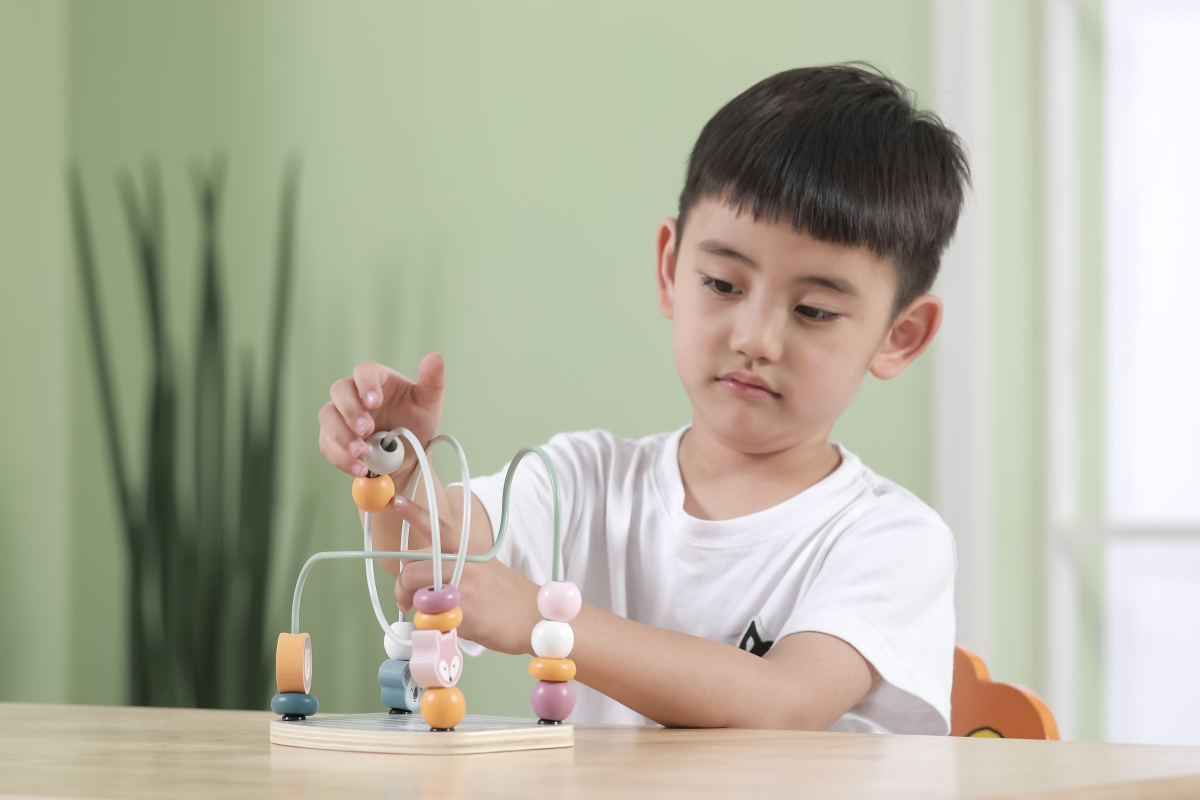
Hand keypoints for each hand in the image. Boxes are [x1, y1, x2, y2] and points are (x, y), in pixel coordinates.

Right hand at [318, 353, 445, 477]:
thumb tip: (435, 358)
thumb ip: (433, 381)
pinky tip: (360, 467)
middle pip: (339, 390)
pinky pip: (327, 445)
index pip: (364, 371)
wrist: (408, 459)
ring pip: (327, 417)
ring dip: (341, 435)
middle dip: (350, 410)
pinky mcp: (332, 439)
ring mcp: (341, 417)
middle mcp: (355, 395)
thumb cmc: (416, 425)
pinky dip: (341, 458)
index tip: (374, 402)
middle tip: (366, 429)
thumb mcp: (429, 404)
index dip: (365, 383)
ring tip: (361, 452)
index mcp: (377, 381)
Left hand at [391, 491, 539, 655]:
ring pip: (417, 596)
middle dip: (401, 588)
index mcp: (467, 551)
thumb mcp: (482, 569)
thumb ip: (451, 567)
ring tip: (424, 616)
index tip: (398, 502)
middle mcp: (464, 565)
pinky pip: (432, 620)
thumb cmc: (506, 596)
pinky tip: (448, 627)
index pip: (438, 528)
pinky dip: (433, 627)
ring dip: (413, 608)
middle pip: (412, 570)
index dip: (416, 514)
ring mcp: (465, 588)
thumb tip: (416, 572)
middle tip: (405, 601)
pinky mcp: (466, 614)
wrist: (537, 616)